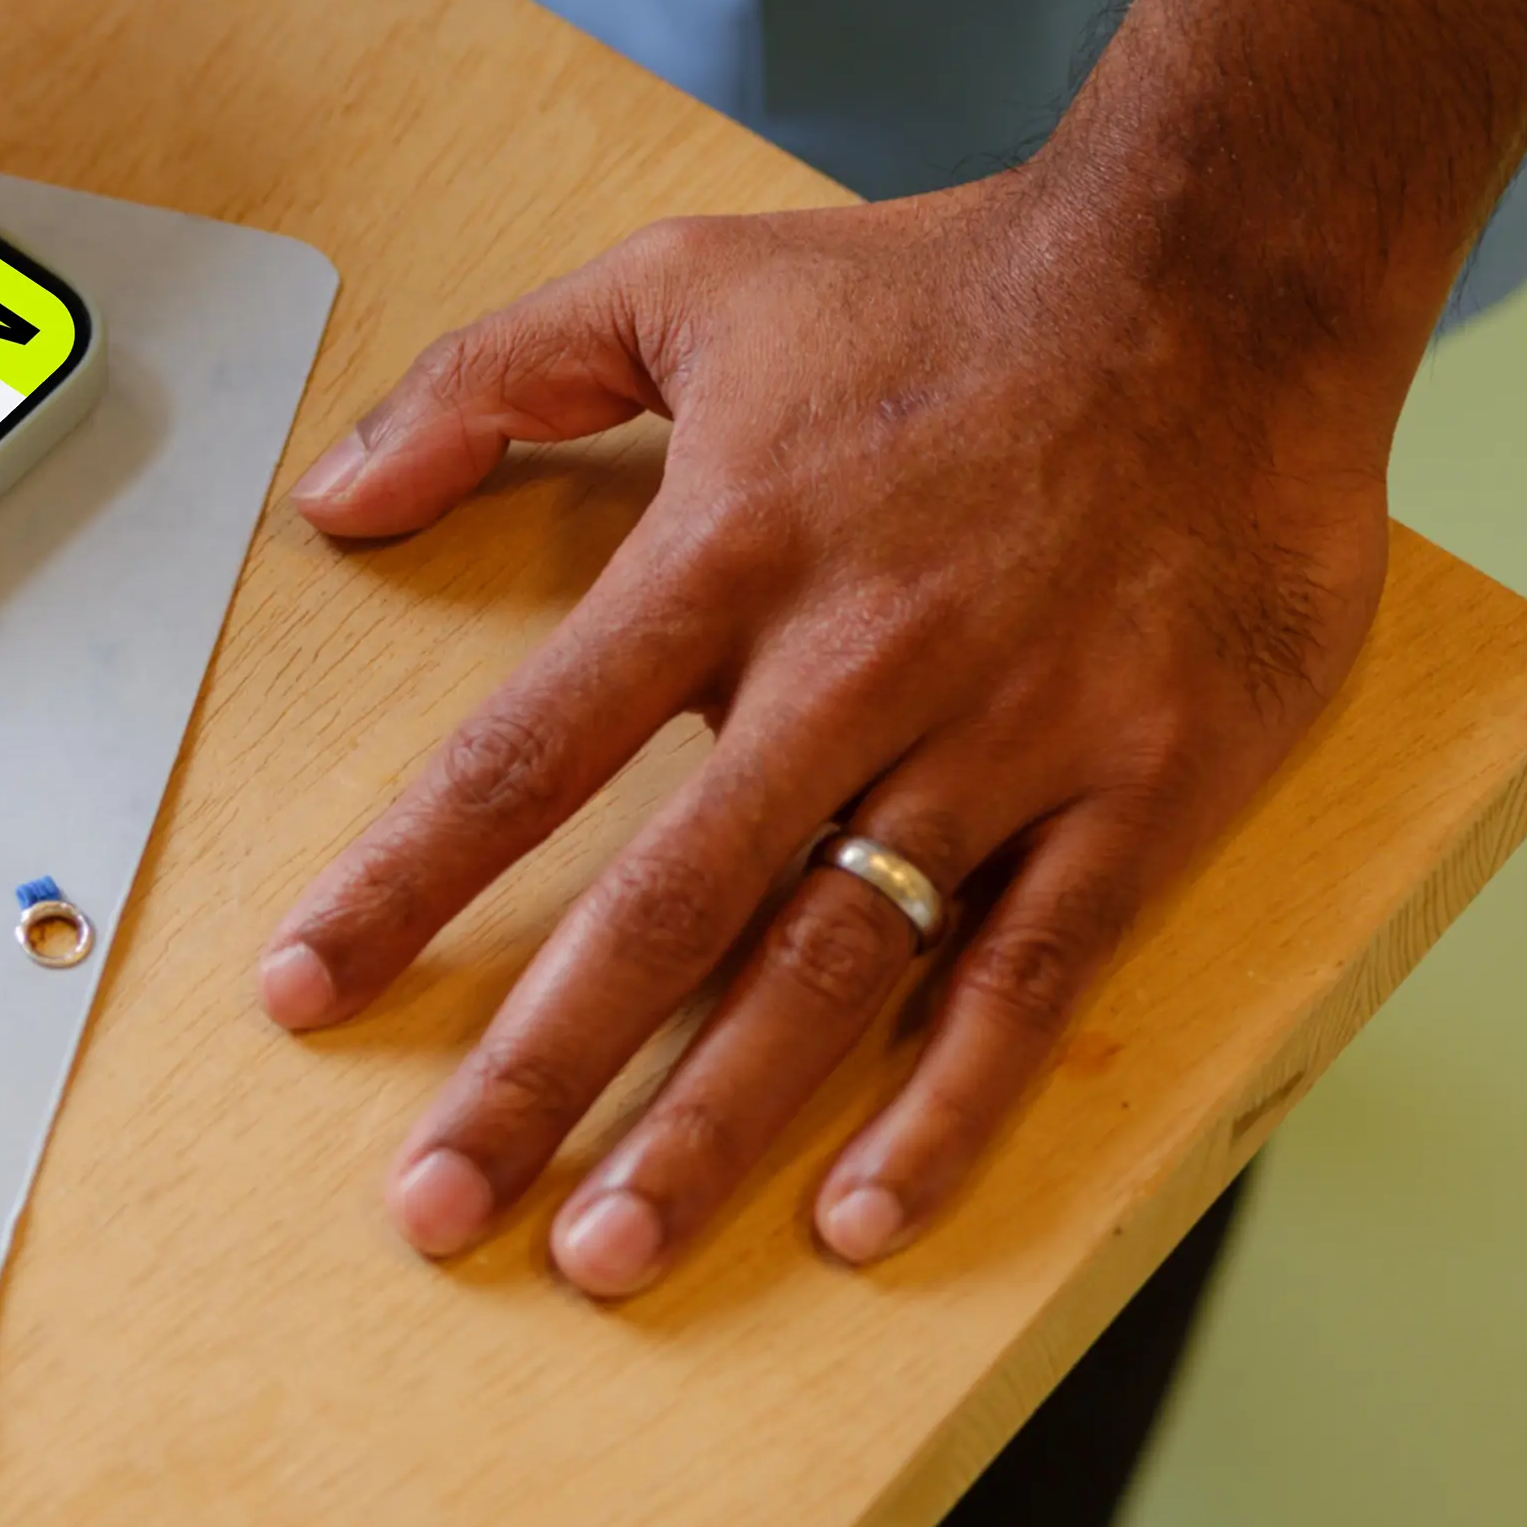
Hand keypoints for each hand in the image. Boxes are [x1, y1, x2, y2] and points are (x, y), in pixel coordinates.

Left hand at [257, 170, 1404, 1291]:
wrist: (1222, 273)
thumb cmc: (944, 285)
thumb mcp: (682, 281)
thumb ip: (490, 378)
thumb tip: (335, 494)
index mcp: (726, 552)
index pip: (526, 752)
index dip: (407, 883)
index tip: (303, 992)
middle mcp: (851, 666)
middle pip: (661, 905)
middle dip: (536, 1071)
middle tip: (434, 1209)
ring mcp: (1002, 741)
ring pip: (828, 970)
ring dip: (709, 1126)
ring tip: (606, 1254)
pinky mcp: (1141, 790)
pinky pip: (1028, 982)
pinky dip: (945, 1110)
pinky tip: (859, 1217)